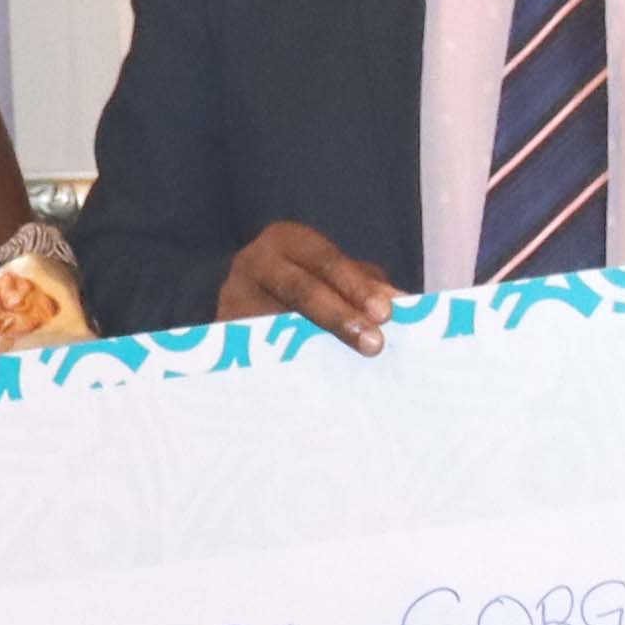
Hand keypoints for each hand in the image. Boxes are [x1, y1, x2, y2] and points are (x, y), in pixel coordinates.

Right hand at [218, 219, 400, 352]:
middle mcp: (256, 261)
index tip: (385, 313)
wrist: (240, 307)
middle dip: (340, 316)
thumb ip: (361, 284)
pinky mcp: (223, 332)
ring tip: (343, 368)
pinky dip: (286, 366)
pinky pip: (257, 350)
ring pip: (276, 322)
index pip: (326, 261)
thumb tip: (401, 303)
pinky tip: (312, 384)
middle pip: (301, 289)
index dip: (356, 286)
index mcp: (288, 240)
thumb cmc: (301, 285)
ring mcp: (233, 297)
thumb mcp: (329, 275)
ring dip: (312, 346)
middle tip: (373, 345)